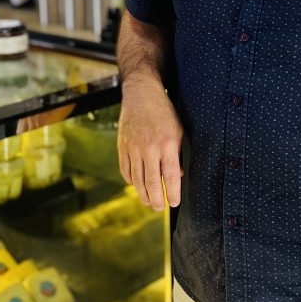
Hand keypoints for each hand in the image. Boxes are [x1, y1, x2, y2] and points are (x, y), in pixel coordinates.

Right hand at [117, 82, 182, 209]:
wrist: (141, 93)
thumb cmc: (163, 112)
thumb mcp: (178, 131)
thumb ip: (177, 155)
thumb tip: (177, 176)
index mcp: (167, 145)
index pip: (171, 178)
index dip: (173, 194)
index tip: (174, 203)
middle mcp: (149, 148)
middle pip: (152, 184)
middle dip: (156, 200)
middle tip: (159, 207)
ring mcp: (133, 148)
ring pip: (137, 180)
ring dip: (143, 195)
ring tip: (149, 202)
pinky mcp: (122, 146)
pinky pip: (125, 170)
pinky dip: (131, 181)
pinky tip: (137, 186)